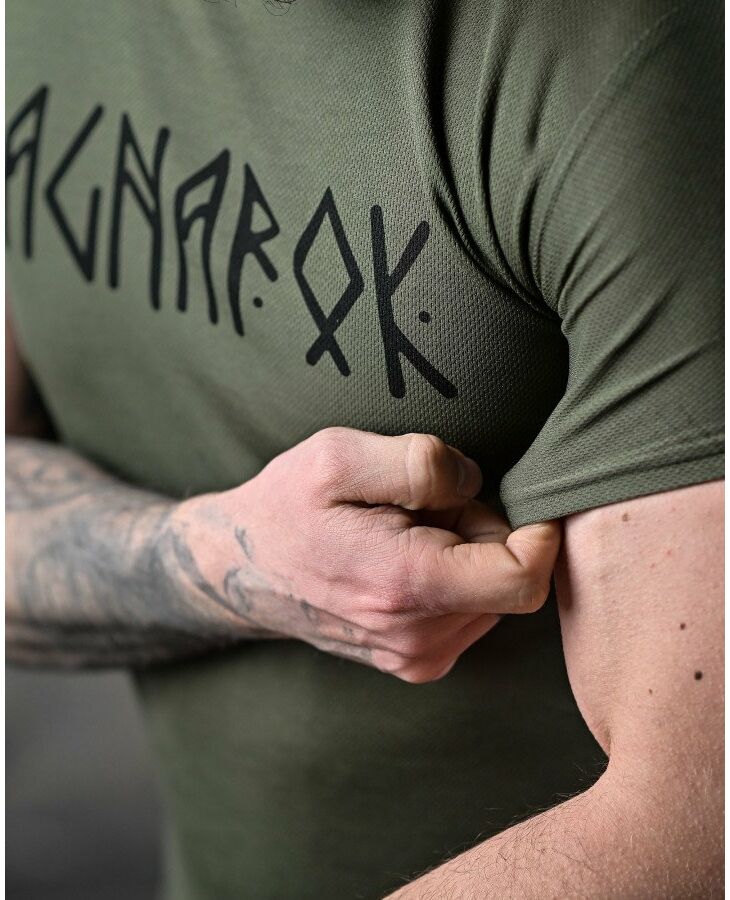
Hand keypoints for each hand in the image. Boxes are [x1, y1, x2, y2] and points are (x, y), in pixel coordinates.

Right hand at [172, 428, 560, 682]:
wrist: (238, 569)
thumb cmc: (286, 507)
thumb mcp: (337, 456)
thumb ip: (419, 462)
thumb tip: (476, 483)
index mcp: (406, 586)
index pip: (524, 578)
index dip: (537, 530)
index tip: (510, 496)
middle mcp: (419, 638)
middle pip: (510, 579)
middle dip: (484, 529)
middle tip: (424, 505)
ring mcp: (416, 657)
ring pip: (492, 596)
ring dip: (466, 554)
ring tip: (406, 531)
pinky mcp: (414, 661)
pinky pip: (469, 610)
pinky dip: (452, 577)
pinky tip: (403, 557)